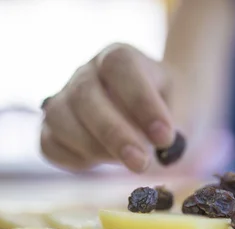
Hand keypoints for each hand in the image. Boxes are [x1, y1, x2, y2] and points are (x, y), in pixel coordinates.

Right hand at [40, 44, 174, 172]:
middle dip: (114, 134)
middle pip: (86, 95)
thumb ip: (171, 128)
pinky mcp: (54, 129)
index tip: (164, 136)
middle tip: (141, 163)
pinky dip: (74, 159)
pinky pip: (51, 144)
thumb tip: (158, 154)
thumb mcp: (183, 111)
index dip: (141, 101)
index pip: (121, 66)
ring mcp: (65, 100)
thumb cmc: (170, 110)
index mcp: (119, 58)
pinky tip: (104, 163)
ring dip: (94, 148)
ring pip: (60, 119)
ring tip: (129, 163)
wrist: (156, 116)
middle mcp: (86, 74)